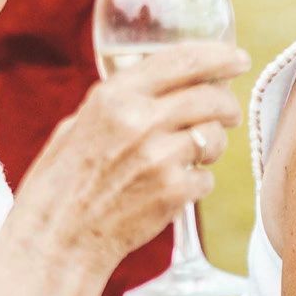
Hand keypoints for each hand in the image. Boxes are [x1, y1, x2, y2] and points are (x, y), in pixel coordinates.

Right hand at [0, 41, 247, 295]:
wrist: (57, 239)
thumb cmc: (62, 182)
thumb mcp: (78, 125)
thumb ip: (119, 103)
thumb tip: (164, 85)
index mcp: (114, 97)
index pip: (182, 61)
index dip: (219, 56)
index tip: (238, 59)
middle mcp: (139, 121)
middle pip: (211, 98)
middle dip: (227, 105)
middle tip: (228, 114)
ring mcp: (160, 157)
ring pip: (215, 137)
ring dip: (212, 145)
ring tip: (189, 157)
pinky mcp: (174, 191)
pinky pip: (206, 178)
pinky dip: (196, 183)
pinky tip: (171, 189)